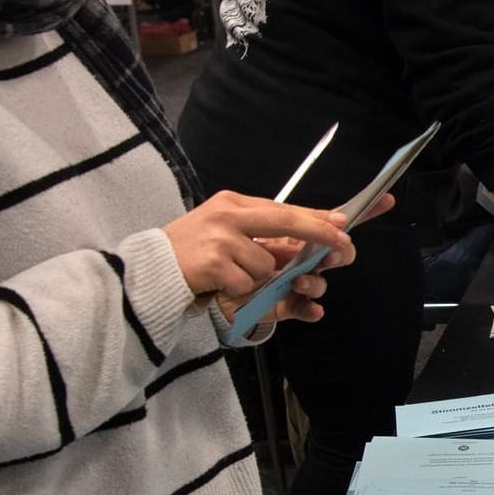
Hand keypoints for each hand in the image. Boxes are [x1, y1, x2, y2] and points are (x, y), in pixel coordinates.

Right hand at [162, 190, 386, 326]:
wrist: (149, 272)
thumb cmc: (193, 253)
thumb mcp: (228, 232)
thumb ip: (265, 233)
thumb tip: (313, 238)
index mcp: (233, 204)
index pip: (284, 208)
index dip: (317, 216)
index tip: (344, 222)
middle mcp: (227, 215)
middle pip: (285, 221)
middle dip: (317, 234)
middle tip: (343, 246)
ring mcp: (219, 239)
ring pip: (266, 264)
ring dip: (258, 278)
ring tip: (230, 274)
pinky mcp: (213, 264)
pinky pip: (247, 284)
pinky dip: (239, 290)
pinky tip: (218, 284)